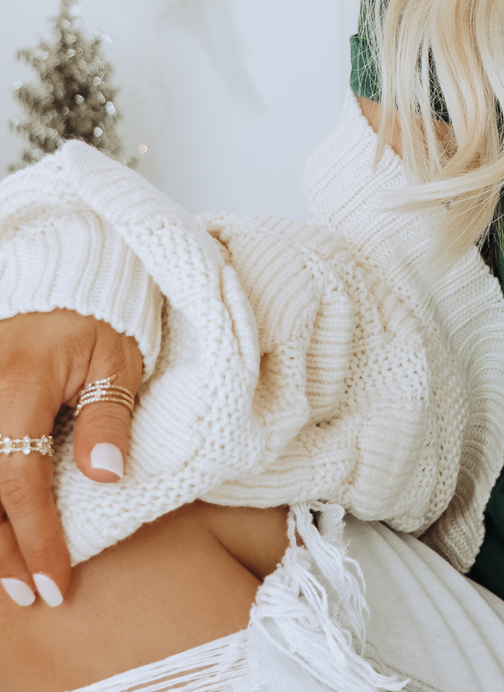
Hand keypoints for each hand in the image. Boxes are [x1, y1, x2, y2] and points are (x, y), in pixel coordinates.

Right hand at [0, 311, 142, 607]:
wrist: (60, 283)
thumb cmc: (97, 323)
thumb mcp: (118, 361)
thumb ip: (107, 418)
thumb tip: (105, 476)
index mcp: (18, 385)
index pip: (19, 479)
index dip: (36, 536)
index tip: (56, 581)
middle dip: (2, 553)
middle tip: (33, 594)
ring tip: (11, 579)